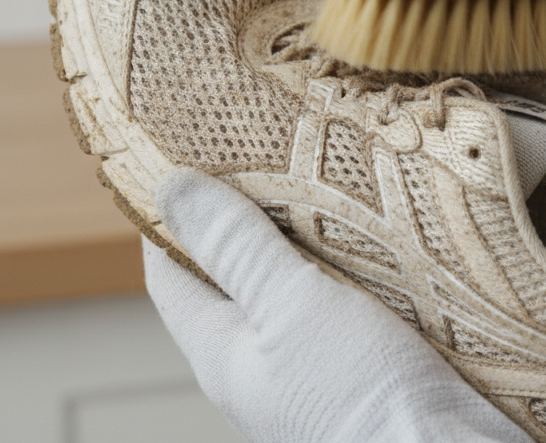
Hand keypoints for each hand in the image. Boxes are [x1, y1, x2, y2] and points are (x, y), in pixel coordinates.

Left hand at [144, 169, 532, 442]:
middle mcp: (258, 367)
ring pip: (292, 290)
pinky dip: (348, 268)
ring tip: (325, 178)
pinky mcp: (361, 374)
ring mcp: (309, 372)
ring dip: (305, 238)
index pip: (169, 270)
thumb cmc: (361, 396)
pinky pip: (343, 306)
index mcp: (221, 352)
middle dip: (244, 215)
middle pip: (232, 277)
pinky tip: (376, 240)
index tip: (190, 152)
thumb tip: (170, 188)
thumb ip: (237, 249)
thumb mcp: (293, 305)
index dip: (172, 212)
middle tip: (267, 150)